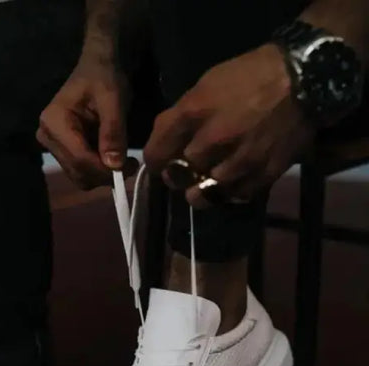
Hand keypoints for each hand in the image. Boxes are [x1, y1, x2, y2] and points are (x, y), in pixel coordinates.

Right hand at [37, 60, 136, 189]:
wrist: (97, 68)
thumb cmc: (104, 77)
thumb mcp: (113, 99)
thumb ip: (113, 131)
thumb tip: (113, 165)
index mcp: (54, 121)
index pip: (79, 159)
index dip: (105, 169)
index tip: (131, 166)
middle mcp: (47, 137)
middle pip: (78, 172)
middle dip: (106, 174)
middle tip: (131, 164)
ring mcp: (53, 146)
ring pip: (81, 177)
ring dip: (104, 175)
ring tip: (125, 161)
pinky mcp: (63, 152)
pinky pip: (82, 172)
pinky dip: (100, 171)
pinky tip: (114, 158)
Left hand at [144, 45, 315, 207]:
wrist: (303, 80)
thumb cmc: (250, 76)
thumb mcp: (207, 84)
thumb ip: (183, 114)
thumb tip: (167, 140)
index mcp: (194, 113)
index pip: (157, 152)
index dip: (154, 162)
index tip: (160, 163)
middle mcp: (213, 141)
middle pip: (179, 176)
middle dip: (178, 175)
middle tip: (185, 170)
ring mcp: (239, 161)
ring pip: (204, 193)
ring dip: (201, 189)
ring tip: (207, 180)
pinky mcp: (262, 175)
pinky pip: (234, 196)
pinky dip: (229, 192)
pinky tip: (231, 181)